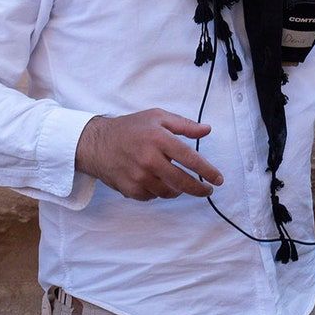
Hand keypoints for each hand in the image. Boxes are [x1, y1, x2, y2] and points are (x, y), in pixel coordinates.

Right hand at [74, 109, 224, 200]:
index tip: (218, 179)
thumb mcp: (157, 117)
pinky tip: (157, 181)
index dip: (207, 171)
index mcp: (158, 139)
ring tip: (179, 182)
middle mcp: (149, 159)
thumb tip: (207, 130)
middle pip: (182, 182)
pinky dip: (159, 191)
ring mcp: (138, 177)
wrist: (96, 143)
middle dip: (199, 189)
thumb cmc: (130, 128)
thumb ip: (184, 125)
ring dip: (178, 190)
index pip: (190, 159)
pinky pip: (153, 197)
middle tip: (207, 190)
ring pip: (169, 192)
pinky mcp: (130, 189)